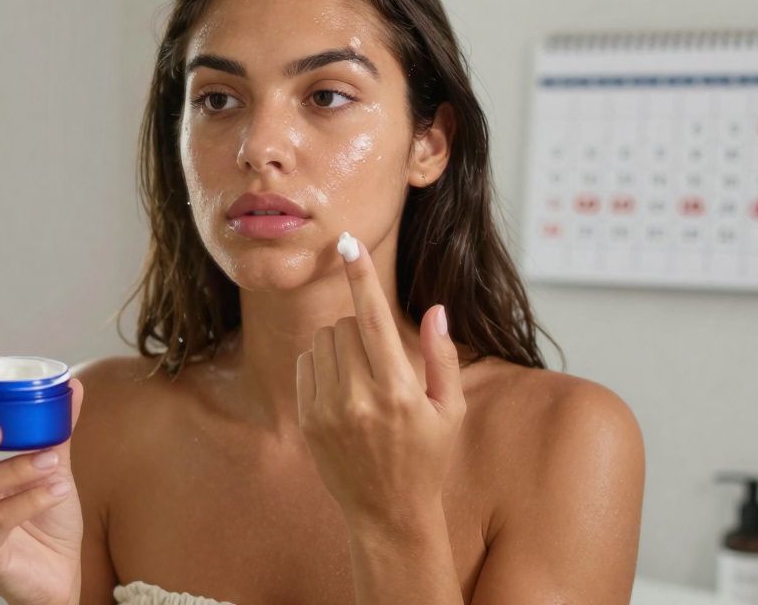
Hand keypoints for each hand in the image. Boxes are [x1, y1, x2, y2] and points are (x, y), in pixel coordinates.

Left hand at [296, 233, 465, 529]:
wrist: (387, 514)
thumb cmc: (426, 459)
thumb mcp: (450, 410)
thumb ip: (442, 357)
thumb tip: (436, 309)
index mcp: (399, 392)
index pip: (374, 319)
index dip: (361, 276)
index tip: (349, 243)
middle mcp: (359, 399)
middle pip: (344, 325)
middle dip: (360, 326)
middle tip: (379, 358)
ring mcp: (328, 410)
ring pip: (323, 340)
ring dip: (341, 343)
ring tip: (363, 376)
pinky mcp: (308, 418)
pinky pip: (307, 363)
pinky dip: (323, 363)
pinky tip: (343, 389)